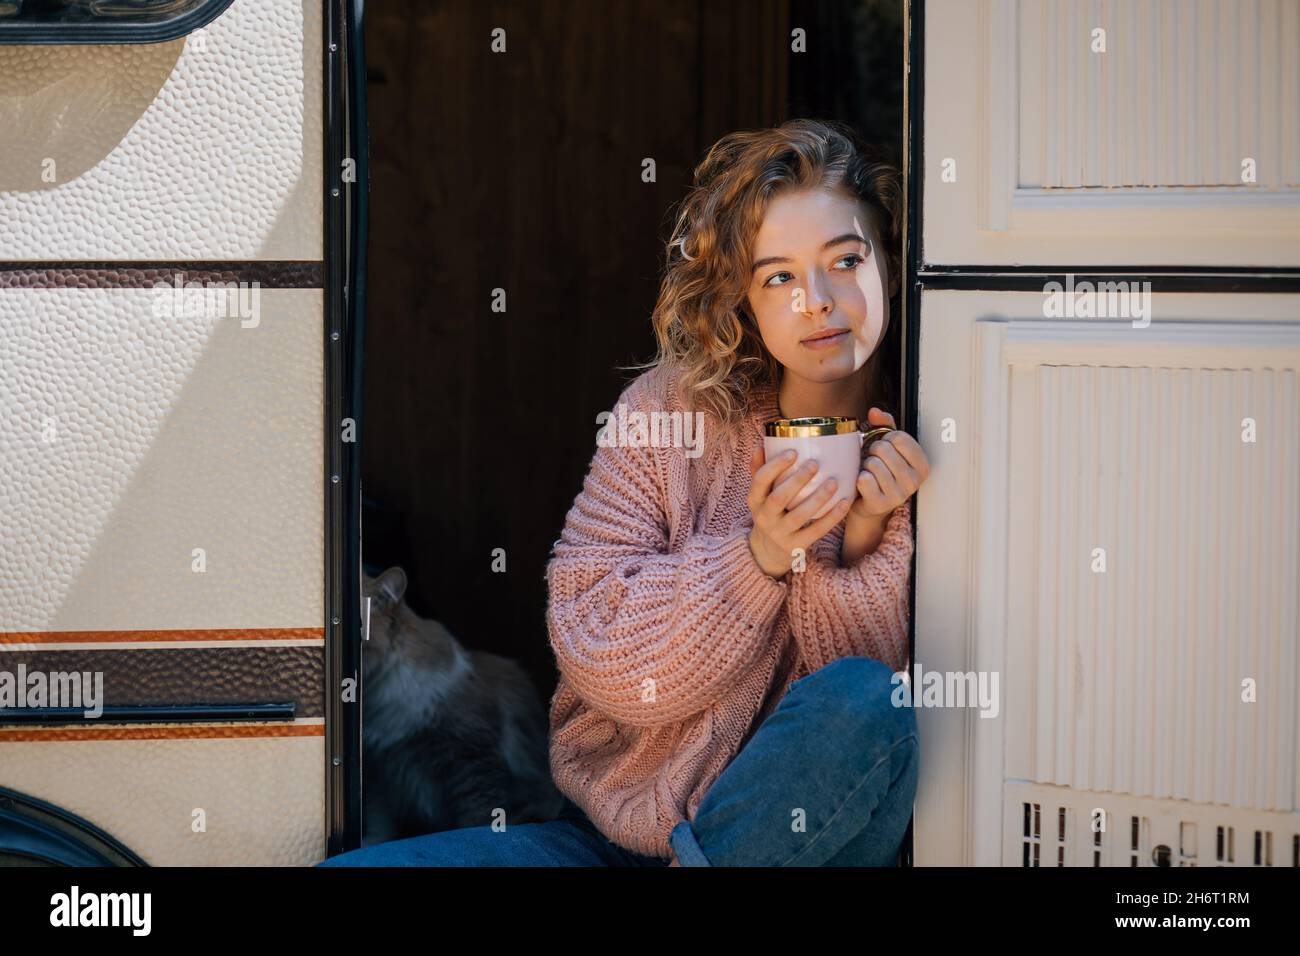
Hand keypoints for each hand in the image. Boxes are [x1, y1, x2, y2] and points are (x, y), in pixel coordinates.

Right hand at [746, 446, 851, 578]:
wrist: (769, 551)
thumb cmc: (770, 511)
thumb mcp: (760, 494)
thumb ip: (760, 470)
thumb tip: (761, 444)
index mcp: (754, 499)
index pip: (760, 480)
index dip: (775, 466)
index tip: (793, 452)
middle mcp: (764, 517)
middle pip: (779, 498)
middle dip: (797, 480)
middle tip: (815, 464)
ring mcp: (780, 533)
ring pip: (799, 516)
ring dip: (818, 498)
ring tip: (834, 482)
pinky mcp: (796, 546)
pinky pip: (816, 531)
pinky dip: (831, 518)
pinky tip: (845, 503)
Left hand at [850, 408, 929, 520]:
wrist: (869, 502)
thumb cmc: (881, 470)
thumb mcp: (889, 446)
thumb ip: (884, 424)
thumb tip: (874, 411)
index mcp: (922, 465)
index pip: (899, 437)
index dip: (885, 438)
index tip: (885, 448)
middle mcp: (914, 481)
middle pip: (884, 449)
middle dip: (873, 451)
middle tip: (874, 460)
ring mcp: (899, 495)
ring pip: (873, 464)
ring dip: (865, 465)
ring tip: (869, 472)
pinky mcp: (881, 504)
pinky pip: (864, 479)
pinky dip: (859, 478)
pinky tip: (863, 483)